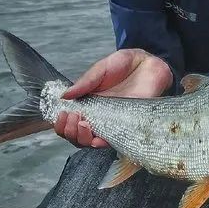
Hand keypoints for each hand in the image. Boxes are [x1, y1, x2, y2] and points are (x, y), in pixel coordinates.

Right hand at [54, 49, 172, 147]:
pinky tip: (96, 138)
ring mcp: (112, 123)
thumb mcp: (100, 69)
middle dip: (69, 132)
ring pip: (90, 142)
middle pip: (76, 136)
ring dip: (81, 138)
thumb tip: (63, 96)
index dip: (60, 123)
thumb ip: (85, 82)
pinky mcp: (127, 127)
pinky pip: (112, 142)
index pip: (68, 122)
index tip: (61, 114)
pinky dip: (101, 143)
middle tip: (72, 118)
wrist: (148, 64)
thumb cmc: (124, 65)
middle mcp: (97, 117)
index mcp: (87, 103)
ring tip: (82, 124)